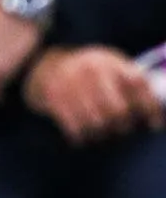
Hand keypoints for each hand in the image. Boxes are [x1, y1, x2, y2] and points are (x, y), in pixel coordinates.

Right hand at [24, 46, 165, 145]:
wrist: (41, 65)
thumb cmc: (87, 74)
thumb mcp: (110, 70)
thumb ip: (131, 87)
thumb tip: (155, 119)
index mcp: (109, 60)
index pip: (139, 84)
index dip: (150, 107)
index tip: (153, 126)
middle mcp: (91, 68)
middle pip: (117, 110)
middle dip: (122, 125)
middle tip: (120, 128)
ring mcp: (70, 82)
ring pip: (97, 123)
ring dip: (101, 133)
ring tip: (100, 132)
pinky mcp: (53, 97)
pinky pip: (75, 128)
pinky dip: (80, 137)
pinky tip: (81, 136)